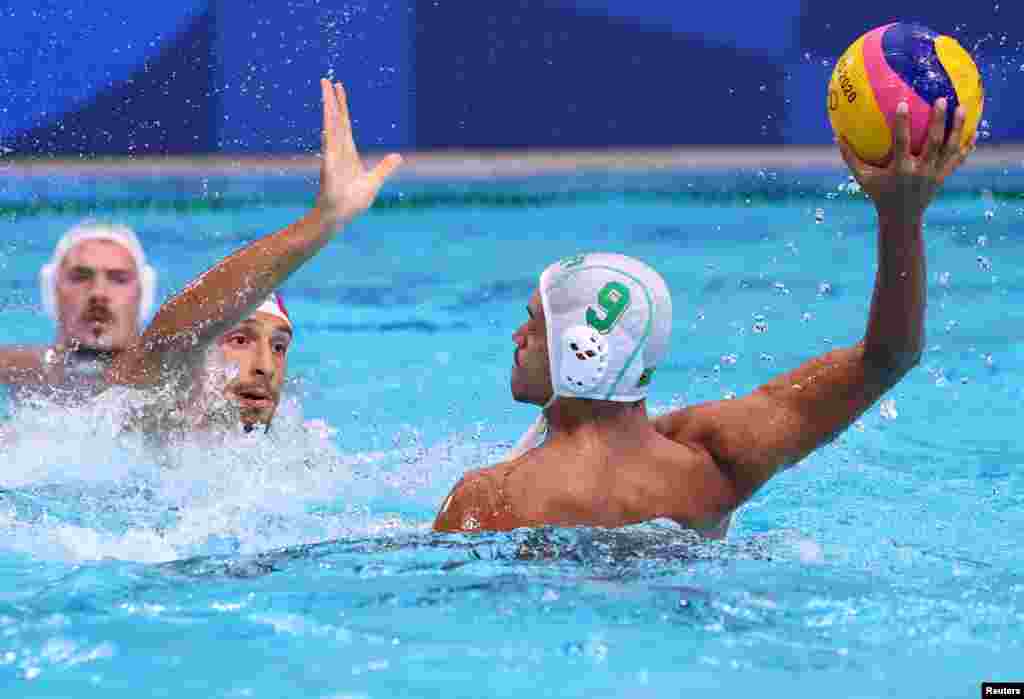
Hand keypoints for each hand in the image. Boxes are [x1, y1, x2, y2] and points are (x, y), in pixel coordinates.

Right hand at [316, 79, 402, 227]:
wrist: (339, 217)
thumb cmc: (352, 202)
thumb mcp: (374, 182)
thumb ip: (385, 168)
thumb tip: (398, 157)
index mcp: (347, 152)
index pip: (344, 123)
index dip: (342, 105)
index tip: (338, 88)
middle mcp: (338, 150)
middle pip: (335, 120)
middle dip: (331, 100)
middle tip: (326, 80)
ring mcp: (332, 157)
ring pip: (331, 127)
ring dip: (328, 108)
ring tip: (324, 90)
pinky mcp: (329, 168)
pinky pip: (329, 146)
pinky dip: (329, 133)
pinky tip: (327, 120)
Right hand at [839, 98, 974, 221]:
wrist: (901, 218)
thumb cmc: (879, 194)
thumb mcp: (862, 177)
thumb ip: (850, 157)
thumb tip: (836, 135)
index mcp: (900, 170)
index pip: (902, 143)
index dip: (902, 124)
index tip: (903, 104)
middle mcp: (920, 171)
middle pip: (934, 143)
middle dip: (938, 120)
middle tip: (941, 99)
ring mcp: (934, 175)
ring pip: (950, 148)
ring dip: (957, 128)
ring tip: (962, 108)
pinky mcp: (943, 177)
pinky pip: (958, 160)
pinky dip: (966, 147)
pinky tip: (974, 133)